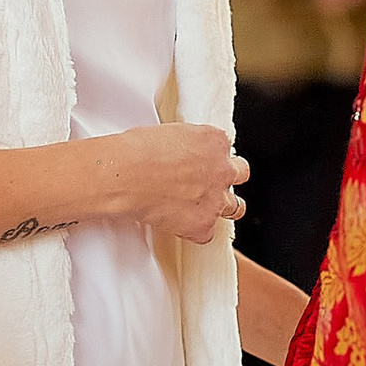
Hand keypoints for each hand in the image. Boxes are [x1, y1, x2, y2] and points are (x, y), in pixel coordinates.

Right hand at [102, 121, 248, 245]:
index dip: (210, 157)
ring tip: (203, 209)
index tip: (197, 162)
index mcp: (214, 141)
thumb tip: (178, 152)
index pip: (224, 149)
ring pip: (236, 207)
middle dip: (226, 178)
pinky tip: (180, 225)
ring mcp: (217, 199)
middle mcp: (223, 169)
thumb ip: (185, 144)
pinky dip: (194, 231)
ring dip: (221, 207)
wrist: (126, 175)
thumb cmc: (138, 151)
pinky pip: (207, 233)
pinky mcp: (204, 225)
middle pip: (240, 174)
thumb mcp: (169, 132)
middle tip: (207, 182)